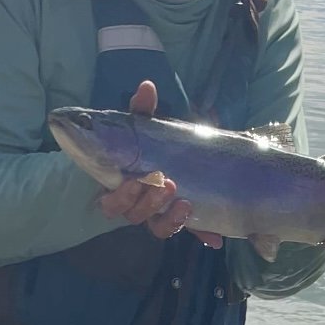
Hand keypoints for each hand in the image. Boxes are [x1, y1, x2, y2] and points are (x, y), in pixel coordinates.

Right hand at [97, 81, 221, 247]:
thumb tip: (147, 87)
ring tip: (184, 200)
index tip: (134, 180)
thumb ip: (143, 110)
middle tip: (166, 183)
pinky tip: (214, 237)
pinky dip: (201, 234)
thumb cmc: (152, 143)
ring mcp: (160, 215)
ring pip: (158, 227)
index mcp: (122, 186)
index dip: (120, 197)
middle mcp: (138, 204)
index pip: (110, 203)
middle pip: (134, 216)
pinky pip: (189, 232)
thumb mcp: (148, 126)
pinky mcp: (183, 219)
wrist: (180, 155)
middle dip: (149, 203)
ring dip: (170, 218)